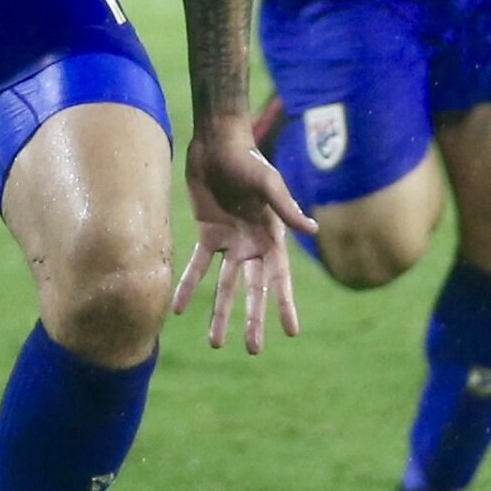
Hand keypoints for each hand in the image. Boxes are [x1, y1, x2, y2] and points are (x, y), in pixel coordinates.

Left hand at [171, 121, 316, 354]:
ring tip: (215, 343)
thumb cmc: (248, 159)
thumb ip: (286, 209)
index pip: (280, 278)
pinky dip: (188, 286)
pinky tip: (178, 308)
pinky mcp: (206, 233)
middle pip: (253, 289)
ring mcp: (229, 241)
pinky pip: (197, 265)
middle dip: (253, 319)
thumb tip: (312, 230)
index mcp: (273, 237)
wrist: (216, 140)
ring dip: (220, 312)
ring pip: (224, 285)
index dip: (285, 304)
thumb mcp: (269, 183)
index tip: (291, 331)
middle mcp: (252, 244)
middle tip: (252, 349)